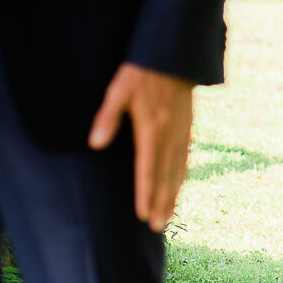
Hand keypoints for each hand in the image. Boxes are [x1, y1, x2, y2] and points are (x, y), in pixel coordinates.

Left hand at [88, 62, 194, 232]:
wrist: (173, 54)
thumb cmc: (141, 71)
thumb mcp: (118, 90)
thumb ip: (108, 117)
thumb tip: (95, 144)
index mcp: (152, 128)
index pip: (148, 168)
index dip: (146, 193)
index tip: (143, 215)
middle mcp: (170, 134)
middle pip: (166, 175)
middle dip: (162, 202)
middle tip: (158, 227)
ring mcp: (181, 131)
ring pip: (178, 169)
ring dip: (174, 194)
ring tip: (169, 216)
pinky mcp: (187, 126)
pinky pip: (186, 157)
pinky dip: (182, 176)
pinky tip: (180, 185)